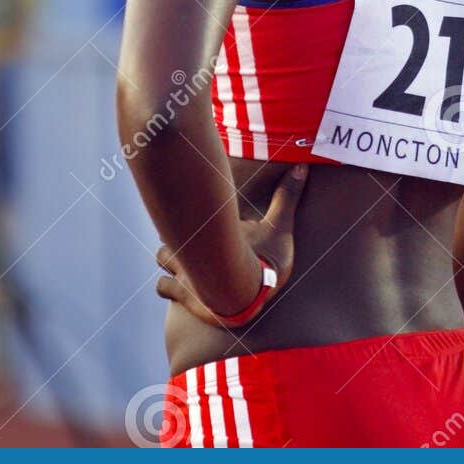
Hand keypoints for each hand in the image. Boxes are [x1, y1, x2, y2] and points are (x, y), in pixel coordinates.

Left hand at [155, 163, 308, 326]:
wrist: (246, 297)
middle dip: (178, 231)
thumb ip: (287, 198)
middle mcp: (195, 246)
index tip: (195, 205)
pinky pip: (164, 288)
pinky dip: (167, 286)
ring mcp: (186, 271)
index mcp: (212, 230)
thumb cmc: (262, 262)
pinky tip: (172, 286)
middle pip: (172, 229)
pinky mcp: (183, 295)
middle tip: (185, 231)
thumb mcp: (279, 227)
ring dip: (168, 256)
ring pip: (162, 256)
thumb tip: (301, 166)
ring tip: (177, 257)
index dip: (191, 208)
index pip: (192, 207)